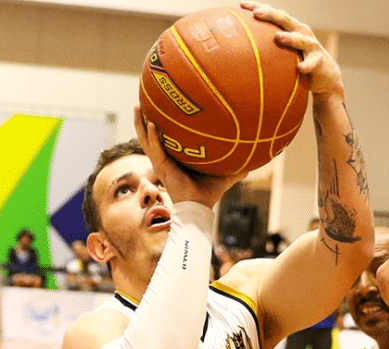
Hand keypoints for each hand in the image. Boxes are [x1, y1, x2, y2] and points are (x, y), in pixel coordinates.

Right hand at [132, 107, 246, 209]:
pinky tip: (151, 125)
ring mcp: (161, 163)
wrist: (200, 207)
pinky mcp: (161, 168)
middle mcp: (165, 158)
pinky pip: (155, 150)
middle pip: (149, 135)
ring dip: (140, 124)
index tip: (158, 106)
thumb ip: (235, 169)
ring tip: (138, 107)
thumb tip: (251, 164)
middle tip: (141, 101)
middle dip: (143, 118)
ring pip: (146, 140)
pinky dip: (153, 137)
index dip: (158, 123)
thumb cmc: (208, 193)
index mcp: (175, 157)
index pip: (164, 137)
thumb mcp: (223, 175)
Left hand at [241, 1, 343, 97]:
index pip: (273, 14)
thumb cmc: (298, 61)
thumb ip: (266, 47)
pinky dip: (306, 65)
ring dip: (289, 38)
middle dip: (270, 15)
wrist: (325, 76)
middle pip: (284, 20)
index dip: (258, 7)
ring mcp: (311, 45)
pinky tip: (300, 68)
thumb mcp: (283, 51)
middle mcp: (301, 32)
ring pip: (300, 39)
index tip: (242, 5)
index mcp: (290, 27)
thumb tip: (238, 50)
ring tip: (277, 38)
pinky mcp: (318, 61)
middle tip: (256, 13)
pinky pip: (312, 63)